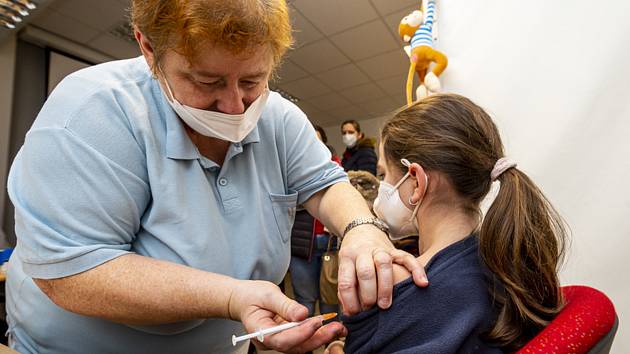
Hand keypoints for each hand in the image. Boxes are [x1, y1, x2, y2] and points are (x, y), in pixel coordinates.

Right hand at [228, 280, 346, 352]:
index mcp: (260, 332)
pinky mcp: (287, 336)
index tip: (316, 321)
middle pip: (295, 346)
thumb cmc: (251, 295)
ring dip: (321, 337)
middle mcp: (269, 341)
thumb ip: (285, 305)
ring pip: (301, 345)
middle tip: (335, 328)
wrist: (243, 299)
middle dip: (317, 338)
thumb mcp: (268, 294)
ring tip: (338, 328)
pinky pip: (302, 339)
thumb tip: (303, 314)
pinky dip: (317, 334)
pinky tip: (330, 328)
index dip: (300, 333)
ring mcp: (278, 341)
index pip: (281, 339)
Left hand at [337, 225, 427, 314]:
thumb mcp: (344, 268)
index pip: (346, 281)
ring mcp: (380, 250)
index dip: (350, 301)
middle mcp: (363, 252)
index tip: (354, 313)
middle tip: (370, 309)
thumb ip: (346, 289)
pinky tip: (422, 283)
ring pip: (383, 264)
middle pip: (365, 272)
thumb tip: (349, 314)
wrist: (361, 231)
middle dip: (368, 295)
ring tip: (385, 306)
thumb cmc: (353, 258)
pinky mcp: (395, 250)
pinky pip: (407, 258)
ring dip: (385, 287)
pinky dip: (416, 270)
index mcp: (347, 257)